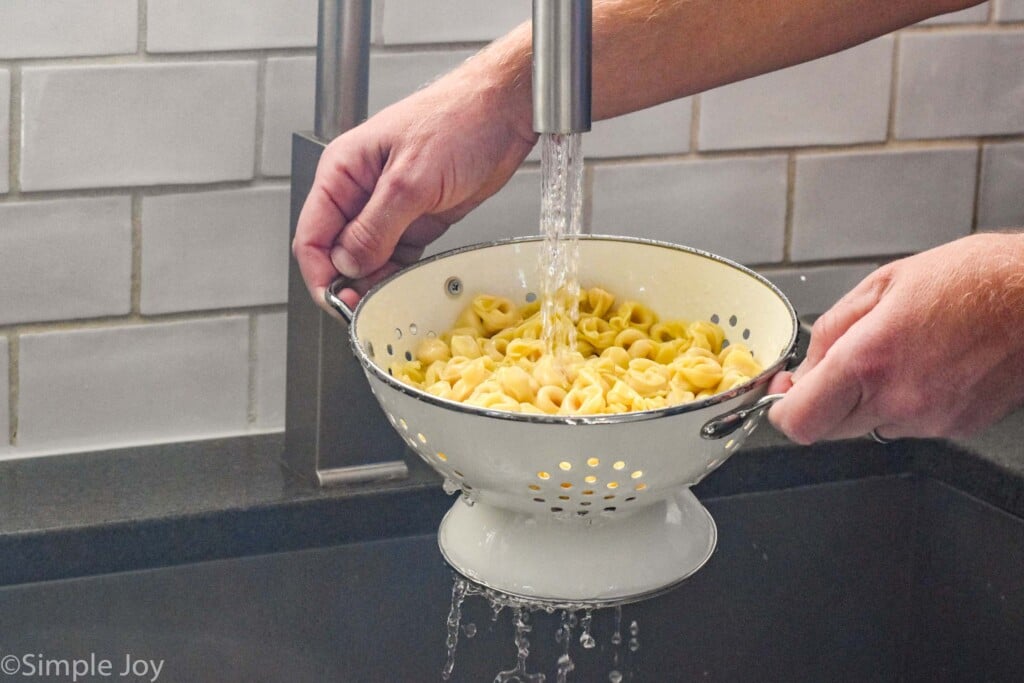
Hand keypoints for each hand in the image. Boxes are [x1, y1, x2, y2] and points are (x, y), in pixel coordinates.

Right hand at [293, 49, 536, 312]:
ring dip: (376, 282)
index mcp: (343, 172)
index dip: (319, 275)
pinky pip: (399, 258)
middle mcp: (360, 192)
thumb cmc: (459, 121)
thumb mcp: (411, 179)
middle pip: (338, 253)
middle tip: (368, 308)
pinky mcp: (418, 219)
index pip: (311, 235)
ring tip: (392, 297)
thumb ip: (375, 226)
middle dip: (349, 283)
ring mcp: (390, 207)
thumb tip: (348, 264)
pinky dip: (402, 275)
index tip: (336, 302)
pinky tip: (410, 283)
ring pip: (368, 260)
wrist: (506, 112)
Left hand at [768, 231, 1023, 443]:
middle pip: (828, 429)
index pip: (800, 421)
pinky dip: (903, 402)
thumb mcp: (882, 284)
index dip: (782, 411)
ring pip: (869, 427)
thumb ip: (831, 330)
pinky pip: (908, 424)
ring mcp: (929, 419)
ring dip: (864, 401)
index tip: (782, 395)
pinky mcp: (955, 427)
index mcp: (869, 361)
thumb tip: (807, 365)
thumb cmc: (972, 280)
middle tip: (833, 369)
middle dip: (821, 403)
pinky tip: (925, 366)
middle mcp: (897, 400)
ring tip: (896, 355)